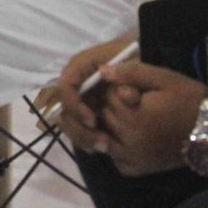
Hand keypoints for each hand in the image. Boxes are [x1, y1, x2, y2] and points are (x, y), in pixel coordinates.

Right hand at [55, 33, 137, 152]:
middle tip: (102, 143)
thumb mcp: (136, 61)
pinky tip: (105, 147)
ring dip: (83, 138)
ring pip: (69, 121)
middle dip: (79, 129)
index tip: (93, 121)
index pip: (65, 86)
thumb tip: (105, 74)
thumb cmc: (137, 58)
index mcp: (82, 65)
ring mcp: (81, 97)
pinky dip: (87, 139)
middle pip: (64, 108)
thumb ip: (127, 70)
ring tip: (104, 148)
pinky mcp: (87, 110)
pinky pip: (78, 127)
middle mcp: (77, 82)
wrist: (143, 59)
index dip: (74, 106)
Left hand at [97, 62, 207, 176]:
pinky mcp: (144, 169)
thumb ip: (130, 73)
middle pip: (106, 117)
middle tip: (136, 101)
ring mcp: (136, 158)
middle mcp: (130, 140)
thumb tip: (101, 71)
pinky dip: (118, 152)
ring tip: (132, 117)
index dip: (120, 87)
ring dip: (113, 127)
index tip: (136, 87)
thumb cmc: (189, 99)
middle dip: (115, 106)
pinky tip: (129, 139)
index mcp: (133, 117)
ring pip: (107, 139)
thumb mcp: (163, 78)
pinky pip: (119, 163)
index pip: (109, 97)